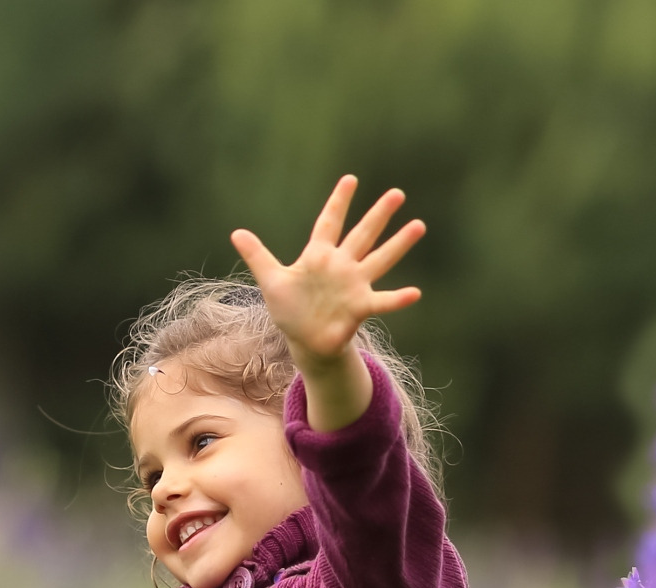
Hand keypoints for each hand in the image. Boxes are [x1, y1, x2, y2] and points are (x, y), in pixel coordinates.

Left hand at [230, 175, 424, 370]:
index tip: (351, 179)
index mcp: (319, 255)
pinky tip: (415, 293)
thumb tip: (236, 232)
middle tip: (397, 193)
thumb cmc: (290, 309)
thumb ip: (257, 255)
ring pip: (380, 259)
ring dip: (398, 244)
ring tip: (419, 225)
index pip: (329, 222)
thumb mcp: (271, 280)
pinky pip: (382, 301)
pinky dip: (397, 299)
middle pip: (362, 235)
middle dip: (378, 215)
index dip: (338, 202)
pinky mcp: (360, 307)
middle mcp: (342, 265)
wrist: (305, 340)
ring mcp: (354, 285)